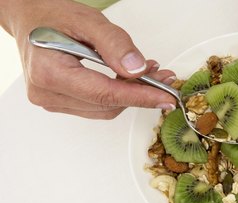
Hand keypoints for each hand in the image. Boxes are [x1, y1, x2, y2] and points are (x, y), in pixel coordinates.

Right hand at [0, 0, 175, 118]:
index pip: (104, 94)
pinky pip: (98, 107)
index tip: (165, 98)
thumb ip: (115, 44)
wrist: (30, 19)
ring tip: (150, 75)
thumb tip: (137, 69)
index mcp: (50, 72)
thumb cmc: (52, 16)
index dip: (139, 97)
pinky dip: (118, 96)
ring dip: (131, 96)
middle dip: (140, 94)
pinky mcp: (61, 103)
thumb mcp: (88, 21)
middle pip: (107, 104)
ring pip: (105, 109)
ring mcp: (53, 101)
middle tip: (164, 78)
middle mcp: (48, 93)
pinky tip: (129, 81)